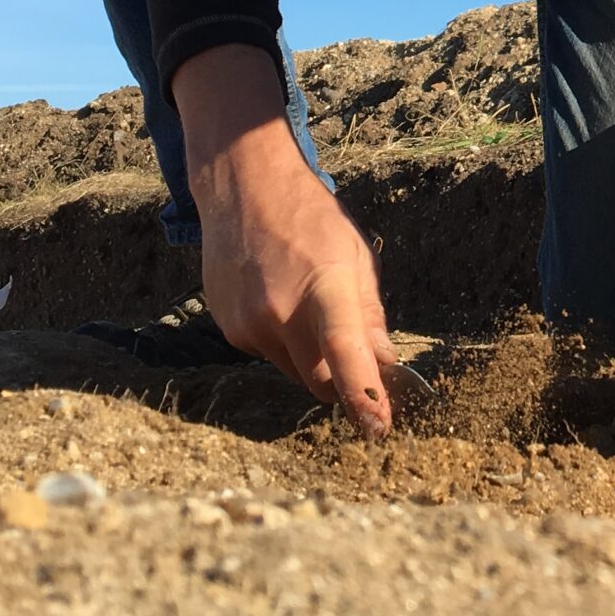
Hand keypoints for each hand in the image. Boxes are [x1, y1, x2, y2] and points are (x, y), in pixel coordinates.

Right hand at [193, 134, 399, 434]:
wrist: (244, 189)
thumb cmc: (311, 219)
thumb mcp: (355, 257)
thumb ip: (369, 317)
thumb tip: (385, 365)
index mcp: (324, 287)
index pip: (345, 353)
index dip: (363, 395)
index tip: (378, 427)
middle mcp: (281, 312)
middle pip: (320, 379)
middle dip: (342, 378)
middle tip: (354, 350)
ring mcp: (249, 323)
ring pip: (293, 370)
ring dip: (310, 356)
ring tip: (306, 303)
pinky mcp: (229, 330)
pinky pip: (268, 354)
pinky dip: (281, 341)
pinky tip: (278, 299)